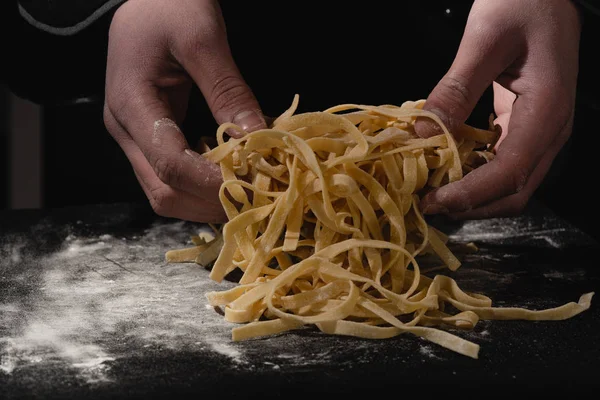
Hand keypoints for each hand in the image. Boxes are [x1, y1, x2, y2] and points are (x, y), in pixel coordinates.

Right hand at [103, 0, 265, 222]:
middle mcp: (125, 129)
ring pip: (165, 192)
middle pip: (163, 191)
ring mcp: (133, 136)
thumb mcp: (203, 40)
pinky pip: (171, 176)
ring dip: (206, 200)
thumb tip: (258, 141)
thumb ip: (229, 93)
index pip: (171, 165)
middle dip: (210, 202)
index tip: (255, 185)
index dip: (213, 183)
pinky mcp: (147, 136)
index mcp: (130, 104)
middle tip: (256, 198)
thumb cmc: (170, 6)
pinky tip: (230, 176)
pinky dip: (201, 185)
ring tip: (248, 192)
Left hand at [416, 0, 580, 218]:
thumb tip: (421, 134)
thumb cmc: (522, 3)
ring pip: (507, 182)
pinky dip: (472, 172)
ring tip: (429, 189)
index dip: (471, 194)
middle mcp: (549, 130)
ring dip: (470, 194)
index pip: (511, 171)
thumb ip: (455, 90)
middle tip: (426, 202)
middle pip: (514, 191)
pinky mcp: (523, 125)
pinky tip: (443, 166)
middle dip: (470, 205)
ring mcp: (538, 131)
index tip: (433, 200)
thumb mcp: (484, 40)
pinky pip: (499, 162)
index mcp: (548, 110)